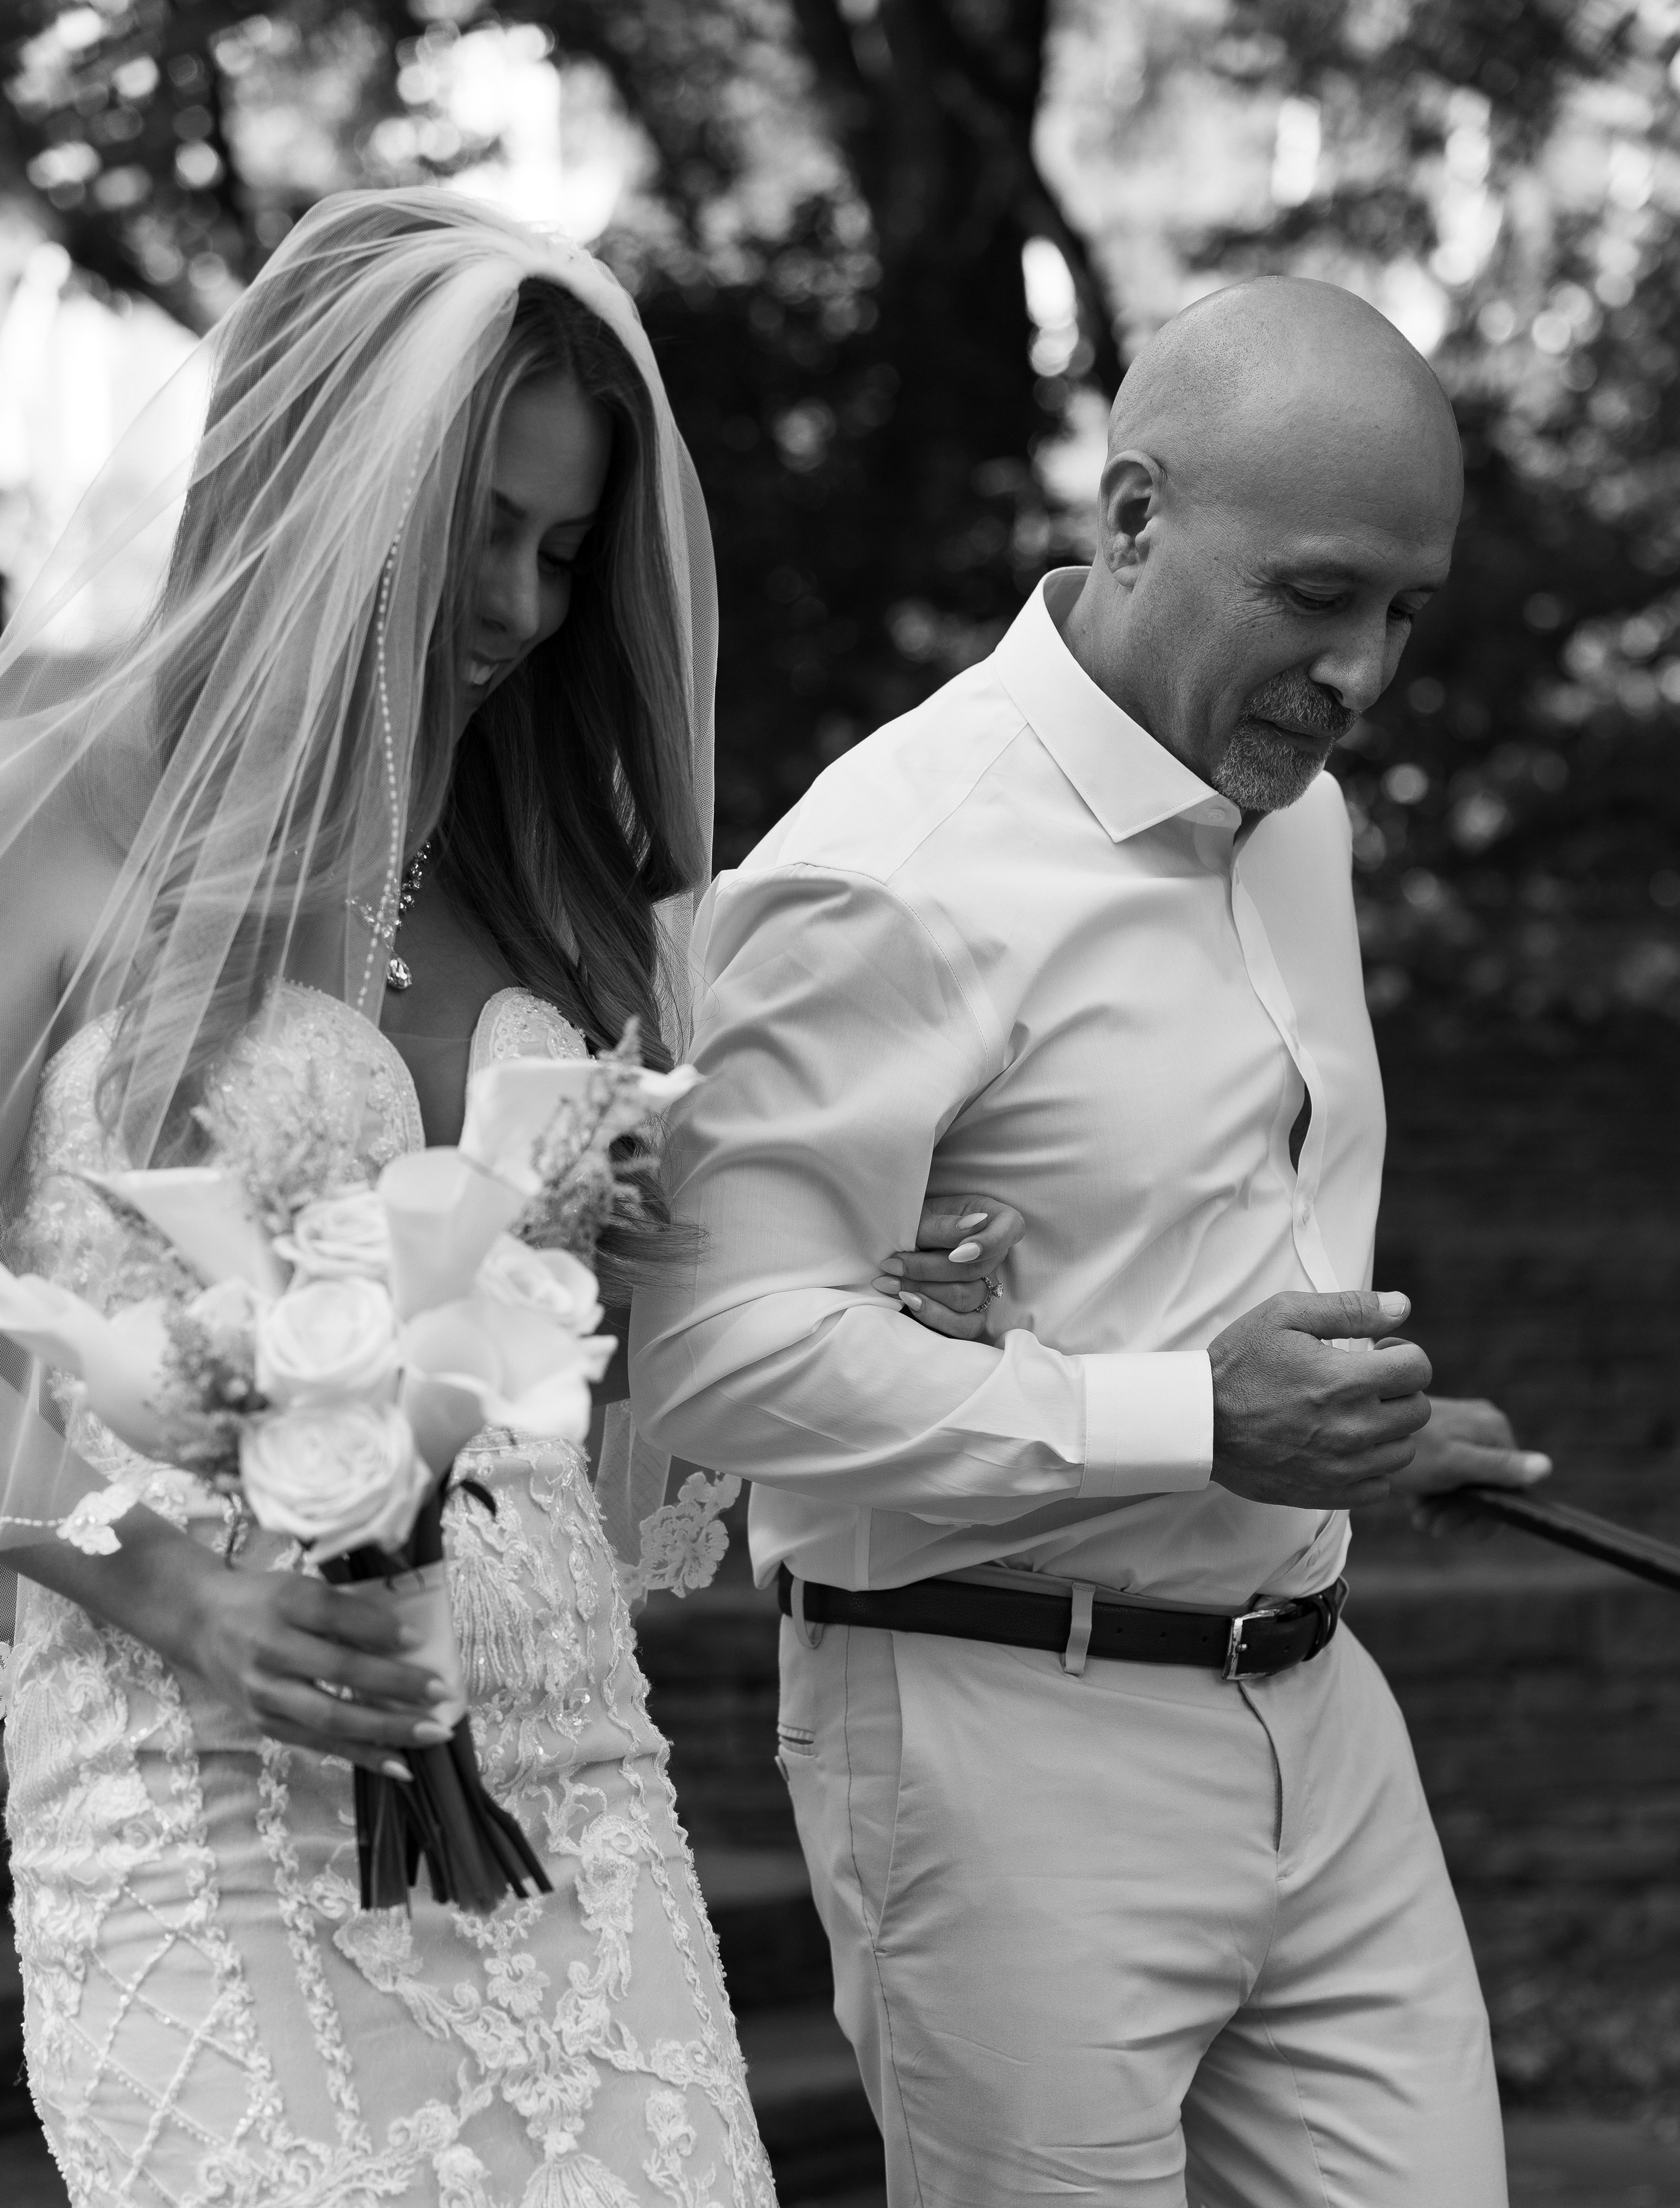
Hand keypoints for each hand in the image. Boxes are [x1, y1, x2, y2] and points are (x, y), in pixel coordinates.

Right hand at [179, 1566, 455, 1776]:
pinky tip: (398, 1763)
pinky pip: (320, 1743)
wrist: (199, 1622)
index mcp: (283, 1603)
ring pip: (331, 1717)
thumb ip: (345, 1609)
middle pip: (337, 1670)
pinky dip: (362, 1754)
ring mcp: (264, 1693)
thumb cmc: (265, 1600)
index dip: (376, 1628)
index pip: (333, 1614)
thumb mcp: (301, 1587)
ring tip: (432, 1734)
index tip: (418, 1637)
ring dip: (387, 1729)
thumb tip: (408, 1639)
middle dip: (395, 1685)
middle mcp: (269, 1650)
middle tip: (441, 1693)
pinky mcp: (265, 1724)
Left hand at [873, 1193, 1026, 1339]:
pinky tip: (908, 1302)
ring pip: (968, 1298)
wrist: (892, 1247)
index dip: (989, 1242)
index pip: (1011, 1228)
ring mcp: (984, 1285)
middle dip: (929, 1269)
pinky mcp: (970, 1313)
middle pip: (977, 1269)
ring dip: (926, 1292)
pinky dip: (934, 1316)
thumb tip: (974, 1224)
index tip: (957, 1252)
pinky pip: (965, 1327)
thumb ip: (944, 1225)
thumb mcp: (922, 1216)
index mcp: (993, 1220)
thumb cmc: (912, 1224)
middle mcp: (994, 1255)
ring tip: (891, 1282)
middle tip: (892, 1264)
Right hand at [1208, 1289, 1431, 1508]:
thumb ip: (1349, 1308)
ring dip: (1389, 1430)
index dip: (1405, 1355)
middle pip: (1419, 1411)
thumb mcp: (1284, 1314)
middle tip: (1368, 1383)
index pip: (1418, 1369)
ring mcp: (1343, 1466)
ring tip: (1356, 1415)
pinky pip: (1381, 1485)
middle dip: (1400, 1391)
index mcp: (1346, 1380)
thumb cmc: (1239, 1363)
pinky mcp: (1329, 1492)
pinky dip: (1372, 1467)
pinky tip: (1346, 1447)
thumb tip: (1403, 1305)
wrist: (1199, 1421)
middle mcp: (1353, 1427)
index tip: (1381, 1354)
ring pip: (1404, 1450)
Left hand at [1390, 1394, 1551, 1537]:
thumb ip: (1499, 1467)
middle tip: (1431, 1526)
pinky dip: (1435, 1494)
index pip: (1511, 1484)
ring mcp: (1461, 1432)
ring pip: (1465, 1484)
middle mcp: (1483, 1426)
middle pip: (1487, 1485)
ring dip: (1445, 1508)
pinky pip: (1448, 1475)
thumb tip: (1547, 1467)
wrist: (1358, 1432)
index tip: (1462, 1530)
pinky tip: (1416, 1503)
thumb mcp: (1456, 1464)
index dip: (1488, 1513)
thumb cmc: (1411, 1449)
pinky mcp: (1441, 1439)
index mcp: (1494, 1428)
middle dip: (1460, 1512)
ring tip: (1420, 1518)